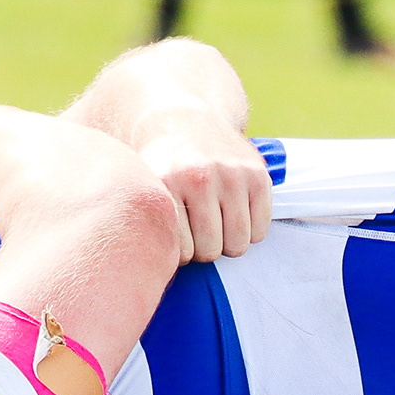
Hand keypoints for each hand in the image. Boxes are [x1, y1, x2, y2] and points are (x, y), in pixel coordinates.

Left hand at [135, 115, 272, 259]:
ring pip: (238, 244)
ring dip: (227, 244)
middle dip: (205, 250)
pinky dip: (249, 231)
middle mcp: (201, 176)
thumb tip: (134, 275)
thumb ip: (148, 225)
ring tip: (215, 227)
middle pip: (211, 251)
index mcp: (167, 183)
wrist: (183, 119)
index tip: (177, 239)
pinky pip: (260, 230)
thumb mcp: (144, 189)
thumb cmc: (160, 168)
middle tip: (198, 234)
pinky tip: (234, 215)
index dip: (181, 254)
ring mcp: (233, 174)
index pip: (183, 252)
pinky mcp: (258, 175)